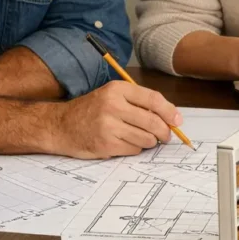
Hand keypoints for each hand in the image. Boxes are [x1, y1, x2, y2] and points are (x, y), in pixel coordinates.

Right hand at [52, 81, 181, 158]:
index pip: (153, 99)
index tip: (177, 121)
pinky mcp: (106, 144)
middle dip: (164, 132)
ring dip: (149, 141)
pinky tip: (125, 142)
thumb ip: (138, 103)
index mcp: (117, 90)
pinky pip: (134, 149)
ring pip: (146, 138)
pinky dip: (135, 148)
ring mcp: (108, 126)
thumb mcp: (112, 96)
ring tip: (140, 137)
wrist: (60, 125)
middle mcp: (113, 106)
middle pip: (152, 122)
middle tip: (165, 136)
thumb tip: (170, 117)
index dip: (170, 112)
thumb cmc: (91, 110)